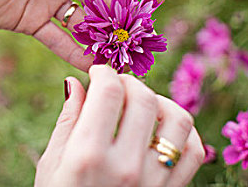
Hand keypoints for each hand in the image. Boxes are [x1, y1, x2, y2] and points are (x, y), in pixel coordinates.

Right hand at [35, 65, 204, 186]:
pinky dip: (185, 131)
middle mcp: (126, 166)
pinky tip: (164, 128)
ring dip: (161, 100)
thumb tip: (76, 82)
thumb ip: (68, 120)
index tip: (98, 72)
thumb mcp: (52, 164)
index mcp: (88, 155)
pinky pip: (195, 151)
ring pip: (177, 119)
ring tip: (142, 103)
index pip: (109, 91)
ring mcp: (154, 182)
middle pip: (143, 98)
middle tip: (117, 84)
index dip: (104, 72)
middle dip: (129, 81)